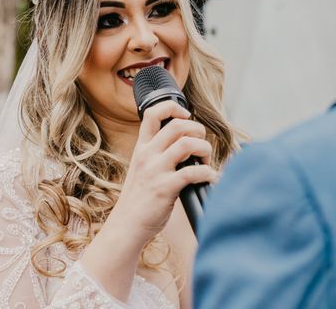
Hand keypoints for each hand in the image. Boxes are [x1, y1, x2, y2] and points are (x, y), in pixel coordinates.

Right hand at [110, 100, 215, 246]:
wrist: (125, 227)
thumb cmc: (140, 199)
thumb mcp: (143, 168)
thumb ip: (159, 153)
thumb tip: (189, 142)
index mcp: (142, 148)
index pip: (152, 113)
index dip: (173, 107)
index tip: (186, 115)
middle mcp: (147, 155)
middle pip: (178, 125)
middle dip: (198, 131)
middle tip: (202, 147)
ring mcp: (155, 171)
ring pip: (188, 144)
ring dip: (205, 150)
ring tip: (206, 162)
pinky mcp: (165, 188)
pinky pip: (194, 172)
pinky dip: (209, 173)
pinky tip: (210, 179)